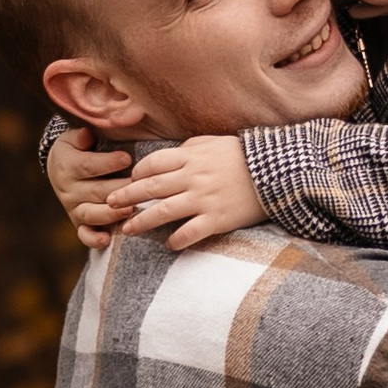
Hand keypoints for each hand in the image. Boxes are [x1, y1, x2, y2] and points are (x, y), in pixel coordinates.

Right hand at [47, 123, 132, 251]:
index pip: (88, 166)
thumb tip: (86, 134)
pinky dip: (94, 239)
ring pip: (91, 214)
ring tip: (130, 211)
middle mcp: (69, 190)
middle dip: (118, 190)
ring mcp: (74, 208)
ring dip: (111, 214)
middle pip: (95, 191)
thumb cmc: (79, 148)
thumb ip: (82, 135)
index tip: (127, 158)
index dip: (108, 163)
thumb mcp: (76, 137)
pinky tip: (107, 240)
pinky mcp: (79, 223)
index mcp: (68, 165)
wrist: (61, 167)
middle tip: (138, 188)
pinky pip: (84, 234)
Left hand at [106, 133, 267, 251]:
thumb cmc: (246, 156)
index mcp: (191, 156)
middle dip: (126, 197)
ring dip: (141, 222)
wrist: (279, 173)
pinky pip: (190, 232)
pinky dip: (177, 240)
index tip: (129, 182)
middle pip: (150, 188)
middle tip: (109, 205)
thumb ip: (192, 147)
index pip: (152, 164)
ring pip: (163, 212)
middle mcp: (193, 178)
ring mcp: (205, 199)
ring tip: (127, 230)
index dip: (136, 174)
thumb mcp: (216, 142)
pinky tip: (169, 244)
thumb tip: (173, 154)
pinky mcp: (218, 219)